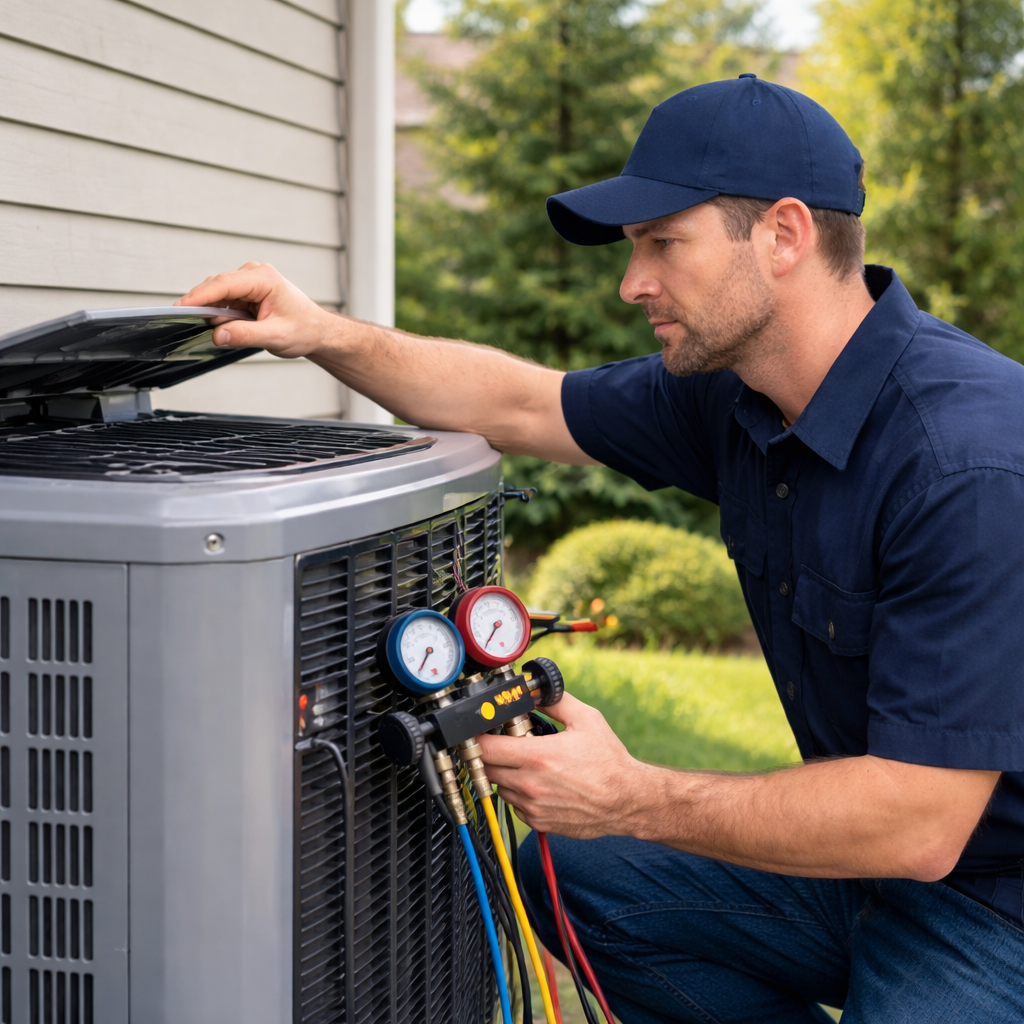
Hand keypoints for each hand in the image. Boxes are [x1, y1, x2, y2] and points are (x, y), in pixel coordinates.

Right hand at [176, 262, 340, 358]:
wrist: (318, 331)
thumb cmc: (304, 330)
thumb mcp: (276, 336)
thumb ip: (246, 335)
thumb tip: (218, 335)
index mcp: (264, 278)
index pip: (224, 284)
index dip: (200, 296)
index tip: (180, 307)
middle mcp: (255, 274)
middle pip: (217, 286)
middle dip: (202, 305)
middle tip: (186, 323)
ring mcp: (250, 282)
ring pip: (218, 294)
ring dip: (212, 312)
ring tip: (215, 331)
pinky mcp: (246, 292)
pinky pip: (224, 301)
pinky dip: (219, 314)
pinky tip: (222, 327)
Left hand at [477, 693, 650, 837]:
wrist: (626, 801)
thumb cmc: (609, 762)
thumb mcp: (586, 720)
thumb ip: (555, 701)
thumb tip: (534, 692)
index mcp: (538, 757)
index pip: (485, 749)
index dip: (477, 738)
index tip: (480, 732)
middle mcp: (530, 784)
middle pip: (485, 769)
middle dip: (490, 755)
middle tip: (505, 744)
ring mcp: (532, 806)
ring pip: (499, 788)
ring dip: (504, 774)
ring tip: (527, 764)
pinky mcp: (538, 821)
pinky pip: (514, 805)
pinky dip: (518, 793)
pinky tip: (538, 783)